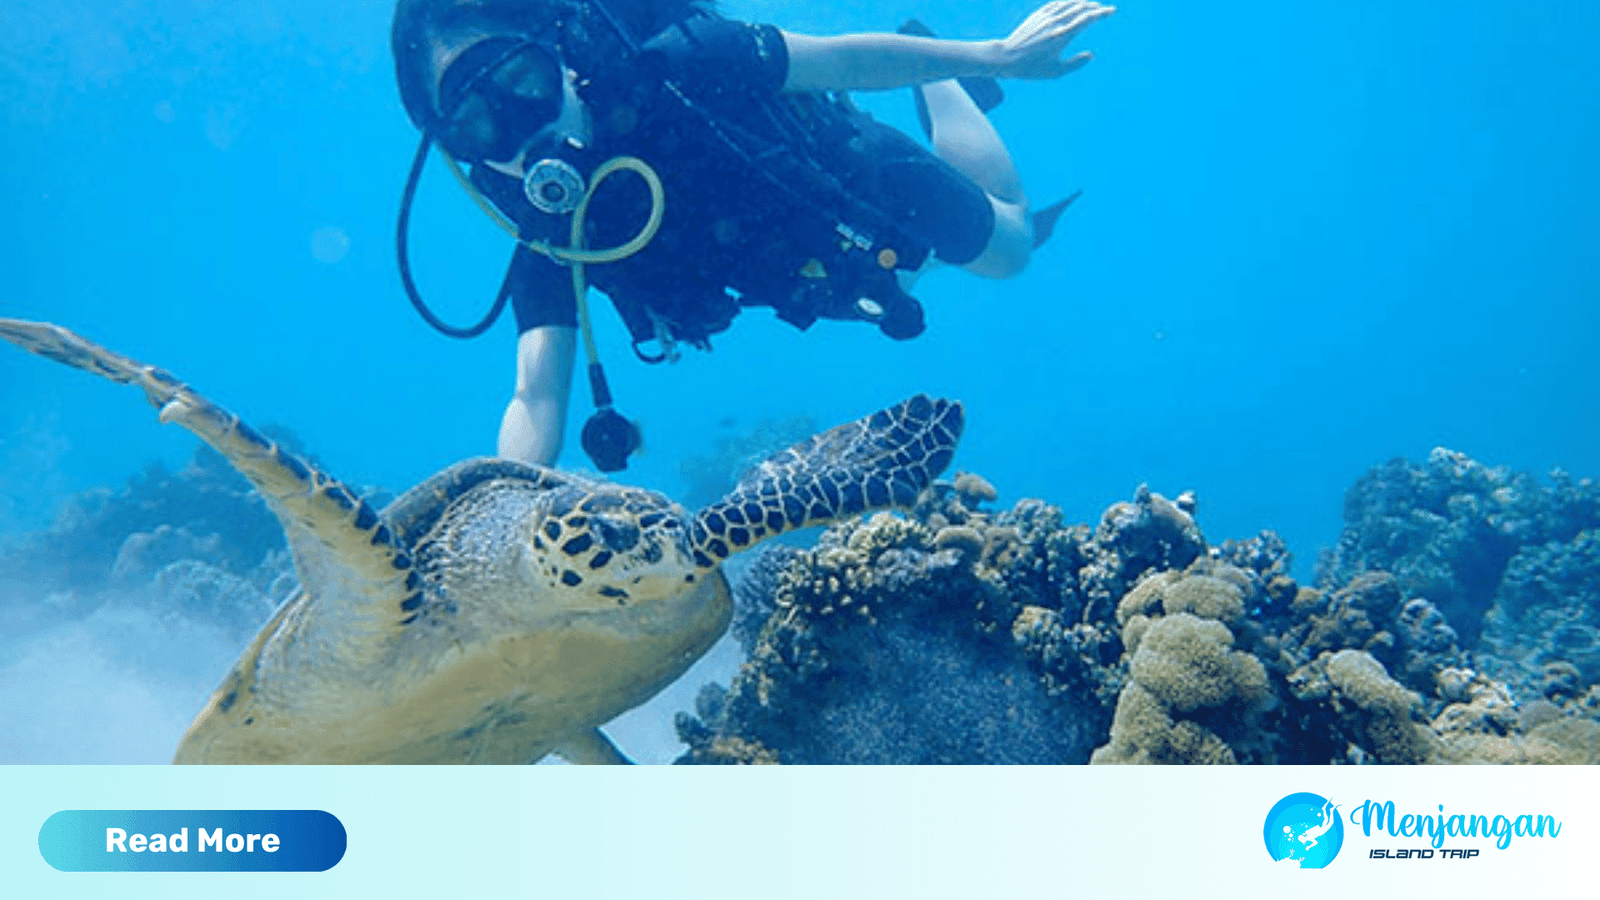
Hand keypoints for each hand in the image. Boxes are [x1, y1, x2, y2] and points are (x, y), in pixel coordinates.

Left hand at [992, 1, 1115, 79]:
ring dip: (1084, 2)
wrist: (1006, 57)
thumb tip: (1091, 55)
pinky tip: (1074, 3)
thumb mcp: (1055, 72)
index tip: (1112, 11)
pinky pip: (1057, 3)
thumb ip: (1075, 64)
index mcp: (1062, 36)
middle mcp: (1055, 23)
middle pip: (1081, 7)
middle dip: (1096, 6)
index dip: (1102, 13)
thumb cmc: (1031, 68)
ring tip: (1092, 5)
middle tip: (1104, 9)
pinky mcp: (1038, 15)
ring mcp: (1046, 17)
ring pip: (1069, 3)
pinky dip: (1069, 1)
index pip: (1087, 19)